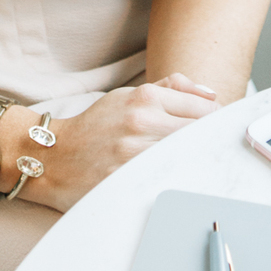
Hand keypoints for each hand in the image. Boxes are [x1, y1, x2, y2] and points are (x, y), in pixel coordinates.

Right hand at [0, 73, 217, 213]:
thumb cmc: (95, 127)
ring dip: (194, 163)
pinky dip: (175, 179)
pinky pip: (166, 179)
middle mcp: (141, 122)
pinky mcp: (126, 181)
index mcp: (144, 98)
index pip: (204, 110)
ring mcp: (134, 154)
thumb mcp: (128, 96)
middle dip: (210, 144)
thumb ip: (172, 88)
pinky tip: (173, 180)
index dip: (217, 124)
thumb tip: (211, 95)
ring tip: (191, 166)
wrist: (52, 157)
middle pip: (200, 135)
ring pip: (186, 158)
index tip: (217, 132)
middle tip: (211, 152)